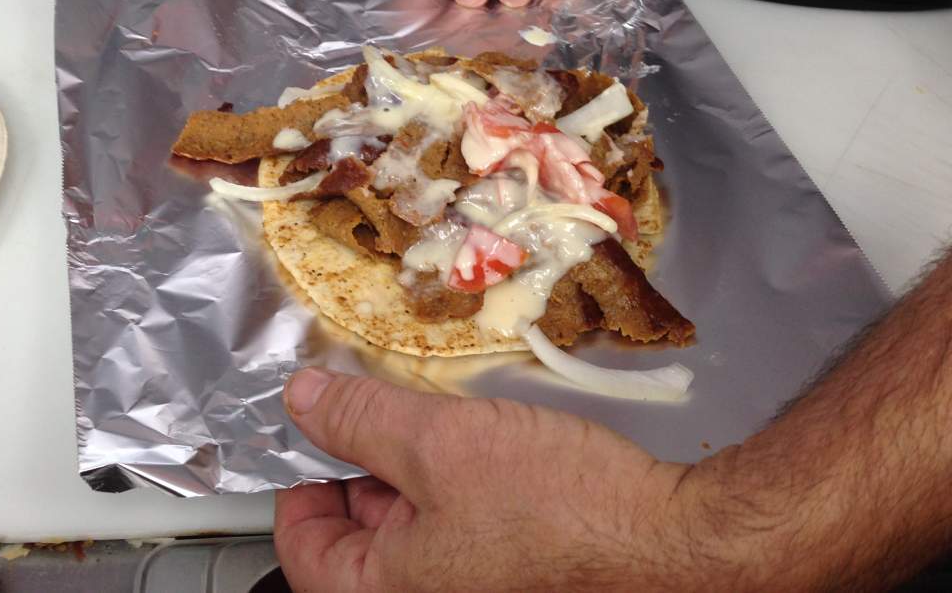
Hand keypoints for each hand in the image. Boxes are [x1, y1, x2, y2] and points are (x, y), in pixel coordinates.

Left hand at [274, 369, 714, 592]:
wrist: (671, 542)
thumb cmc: (561, 510)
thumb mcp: (441, 443)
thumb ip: (361, 419)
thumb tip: (301, 399)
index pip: (304, 551)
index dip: (300, 484)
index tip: (312, 437)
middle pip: (359, 541)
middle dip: (362, 469)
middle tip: (373, 411)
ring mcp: (473, 592)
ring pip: (411, 534)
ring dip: (411, 475)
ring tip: (432, 423)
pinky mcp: (511, 579)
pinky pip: (459, 536)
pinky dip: (454, 492)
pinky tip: (481, 450)